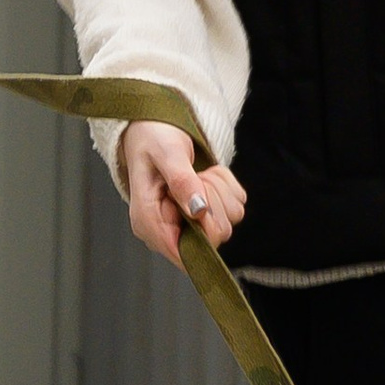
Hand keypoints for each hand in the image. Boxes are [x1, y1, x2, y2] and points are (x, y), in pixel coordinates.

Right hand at [119, 120, 246, 268]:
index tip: (201, 200)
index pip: (185, 256)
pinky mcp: (207, 215)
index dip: (203, 231)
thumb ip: (182, 182)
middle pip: (214, 238)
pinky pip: (235, 208)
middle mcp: (169, 230)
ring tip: (199, 174)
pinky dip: (227, 187)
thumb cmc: (153, 139)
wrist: (156, 128)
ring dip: (220, 190)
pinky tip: (206, 175)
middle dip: (213, 201)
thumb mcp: (166, 154)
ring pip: (229, 221)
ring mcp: (189, 224)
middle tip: (197, 177)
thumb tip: (198, 210)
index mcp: (149, 223)